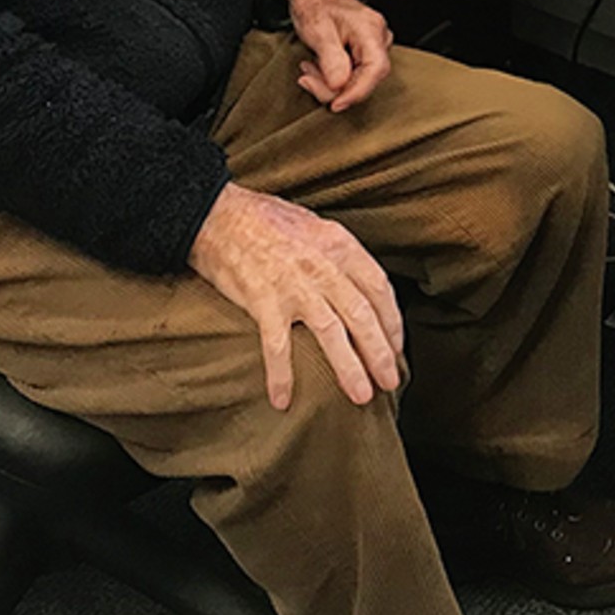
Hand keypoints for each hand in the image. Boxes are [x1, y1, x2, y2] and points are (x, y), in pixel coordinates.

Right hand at [189, 182, 403, 409]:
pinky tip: (282, 400)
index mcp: (340, 245)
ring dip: (350, 369)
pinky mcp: (264, 302)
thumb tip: (359, 289)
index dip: (392, 321)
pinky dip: (282, 376)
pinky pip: (278, 347)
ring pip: (333, 335)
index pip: (379, 288)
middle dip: (381, 354)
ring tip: (362, 395)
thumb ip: (338, 257)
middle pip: (363, 316)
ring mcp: (295, 285)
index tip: (396, 345)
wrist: (218, 215)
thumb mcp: (316, 227)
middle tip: (390, 380)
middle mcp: (324, 266)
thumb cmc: (266, 220)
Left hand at [288, 0, 391, 112]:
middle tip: (307, 79)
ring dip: (330, 82)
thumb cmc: (315, 4)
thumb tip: (339, 86)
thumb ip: (331, 59)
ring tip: (309, 68)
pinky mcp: (364, 52)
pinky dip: (333, 78)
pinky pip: (354, 74)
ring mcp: (373, 46)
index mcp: (371, 30)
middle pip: (367, 78)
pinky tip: (317, 67)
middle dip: (335, 87)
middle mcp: (378, 38)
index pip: (376, 69)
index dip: (357, 92)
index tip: (336, 104)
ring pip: (359, 79)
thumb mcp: (318, 30)